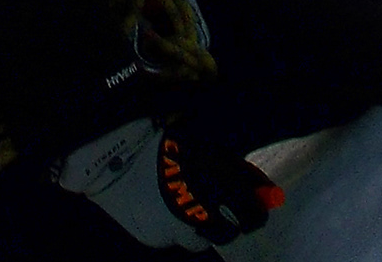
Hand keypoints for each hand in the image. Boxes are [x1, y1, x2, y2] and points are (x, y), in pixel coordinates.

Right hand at [53, 117, 282, 251]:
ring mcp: (175, 230)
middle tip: (218, 207)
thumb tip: (267, 193)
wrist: (114, 154)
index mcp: (217, 188)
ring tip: (184, 203)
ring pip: (197, 238)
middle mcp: (200, 214)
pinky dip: (170, 226)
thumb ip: (238, 172)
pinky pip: (170, 237)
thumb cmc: (167, 142)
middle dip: (226, 222)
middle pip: (227, 234)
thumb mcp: (209, 147)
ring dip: (197, 225)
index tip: (257, 208)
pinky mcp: (153, 239)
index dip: (257, 213)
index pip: (252, 216)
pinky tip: (161, 206)